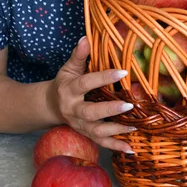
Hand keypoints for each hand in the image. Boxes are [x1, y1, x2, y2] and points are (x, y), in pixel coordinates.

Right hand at [50, 37, 135, 153]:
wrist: (51, 106)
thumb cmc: (64, 83)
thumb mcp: (69, 68)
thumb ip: (79, 55)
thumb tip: (86, 37)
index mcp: (69, 90)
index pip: (86, 83)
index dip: (103, 77)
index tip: (123, 72)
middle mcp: (73, 110)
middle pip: (90, 112)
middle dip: (109, 110)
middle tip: (129, 105)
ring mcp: (79, 125)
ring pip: (96, 131)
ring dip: (116, 130)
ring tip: (135, 125)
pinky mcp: (85, 134)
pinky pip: (101, 143)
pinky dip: (116, 147)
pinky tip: (131, 149)